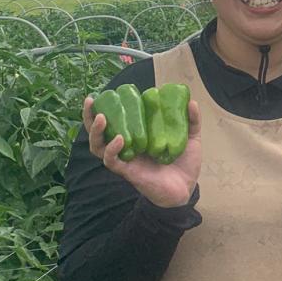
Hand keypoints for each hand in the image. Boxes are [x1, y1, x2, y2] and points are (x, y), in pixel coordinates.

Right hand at [83, 96, 201, 207]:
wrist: (187, 188)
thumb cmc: (185, 164)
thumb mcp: (190, 138)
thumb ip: (191, 121)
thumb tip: (192, 101)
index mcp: (138, 136)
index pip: (116, 120)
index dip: (107, 107)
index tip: (107, 92)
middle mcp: (126, 147)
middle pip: (99, 132)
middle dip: (89, 116)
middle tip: (90, 100)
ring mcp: (125, 159)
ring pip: (98, 146)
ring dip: (96, 131)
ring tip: (101, 117)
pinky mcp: (127, 172)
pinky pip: (112, 161)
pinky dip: (112, 149)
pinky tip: (119, 138)